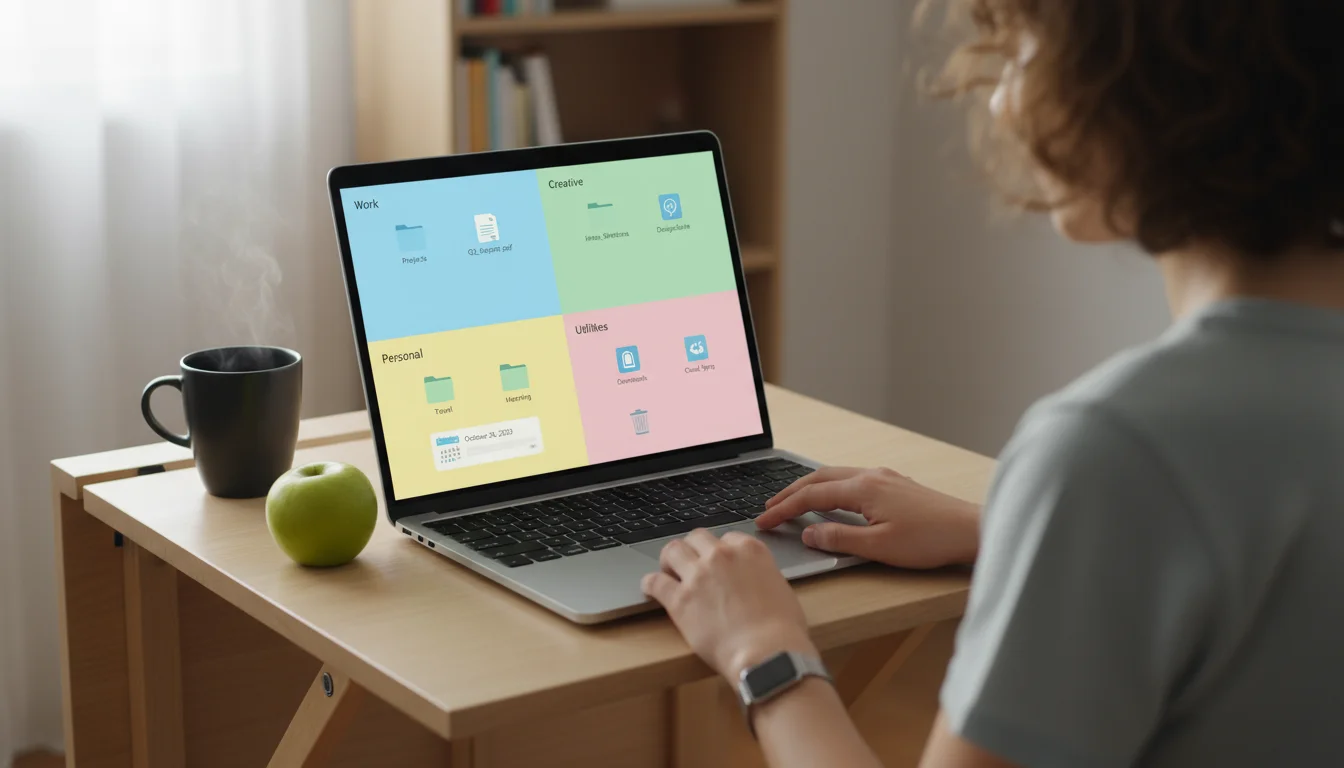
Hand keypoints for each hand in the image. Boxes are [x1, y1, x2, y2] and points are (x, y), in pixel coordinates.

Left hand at [642, 528, 816, 681]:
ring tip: (667, 571)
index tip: (716, 562)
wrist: (767, 653)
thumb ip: (760, 576)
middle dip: (692, 549)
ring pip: (672, 550)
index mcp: (749, 550)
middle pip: (696, 538)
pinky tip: (650, 588)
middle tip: (689, 563)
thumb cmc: (781, 630)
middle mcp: (721, 556)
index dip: (719, 551)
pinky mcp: (679, 600)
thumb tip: (751, 583)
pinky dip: (650, 583)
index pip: (726, 538)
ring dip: (669, 560)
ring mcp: (698, 575)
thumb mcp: (780, 588)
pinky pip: (655, 582)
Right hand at [757, 467, 979, 568]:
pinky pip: (850, 478)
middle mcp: (871, 476)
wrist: (970, 530)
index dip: (783, 509)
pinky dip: (829, 487)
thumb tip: (809, 534)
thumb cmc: (930, 540)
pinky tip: (829, 498)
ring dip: (808, 488)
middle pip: (818, 478)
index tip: (764, 520)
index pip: (811, 496)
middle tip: (768, 507)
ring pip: (834, 475)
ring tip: (790, 502)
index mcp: (863, 488)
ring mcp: (884, 477)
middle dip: (789, 493)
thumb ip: (839, 539)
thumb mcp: (879, 547)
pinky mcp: (894, 484)